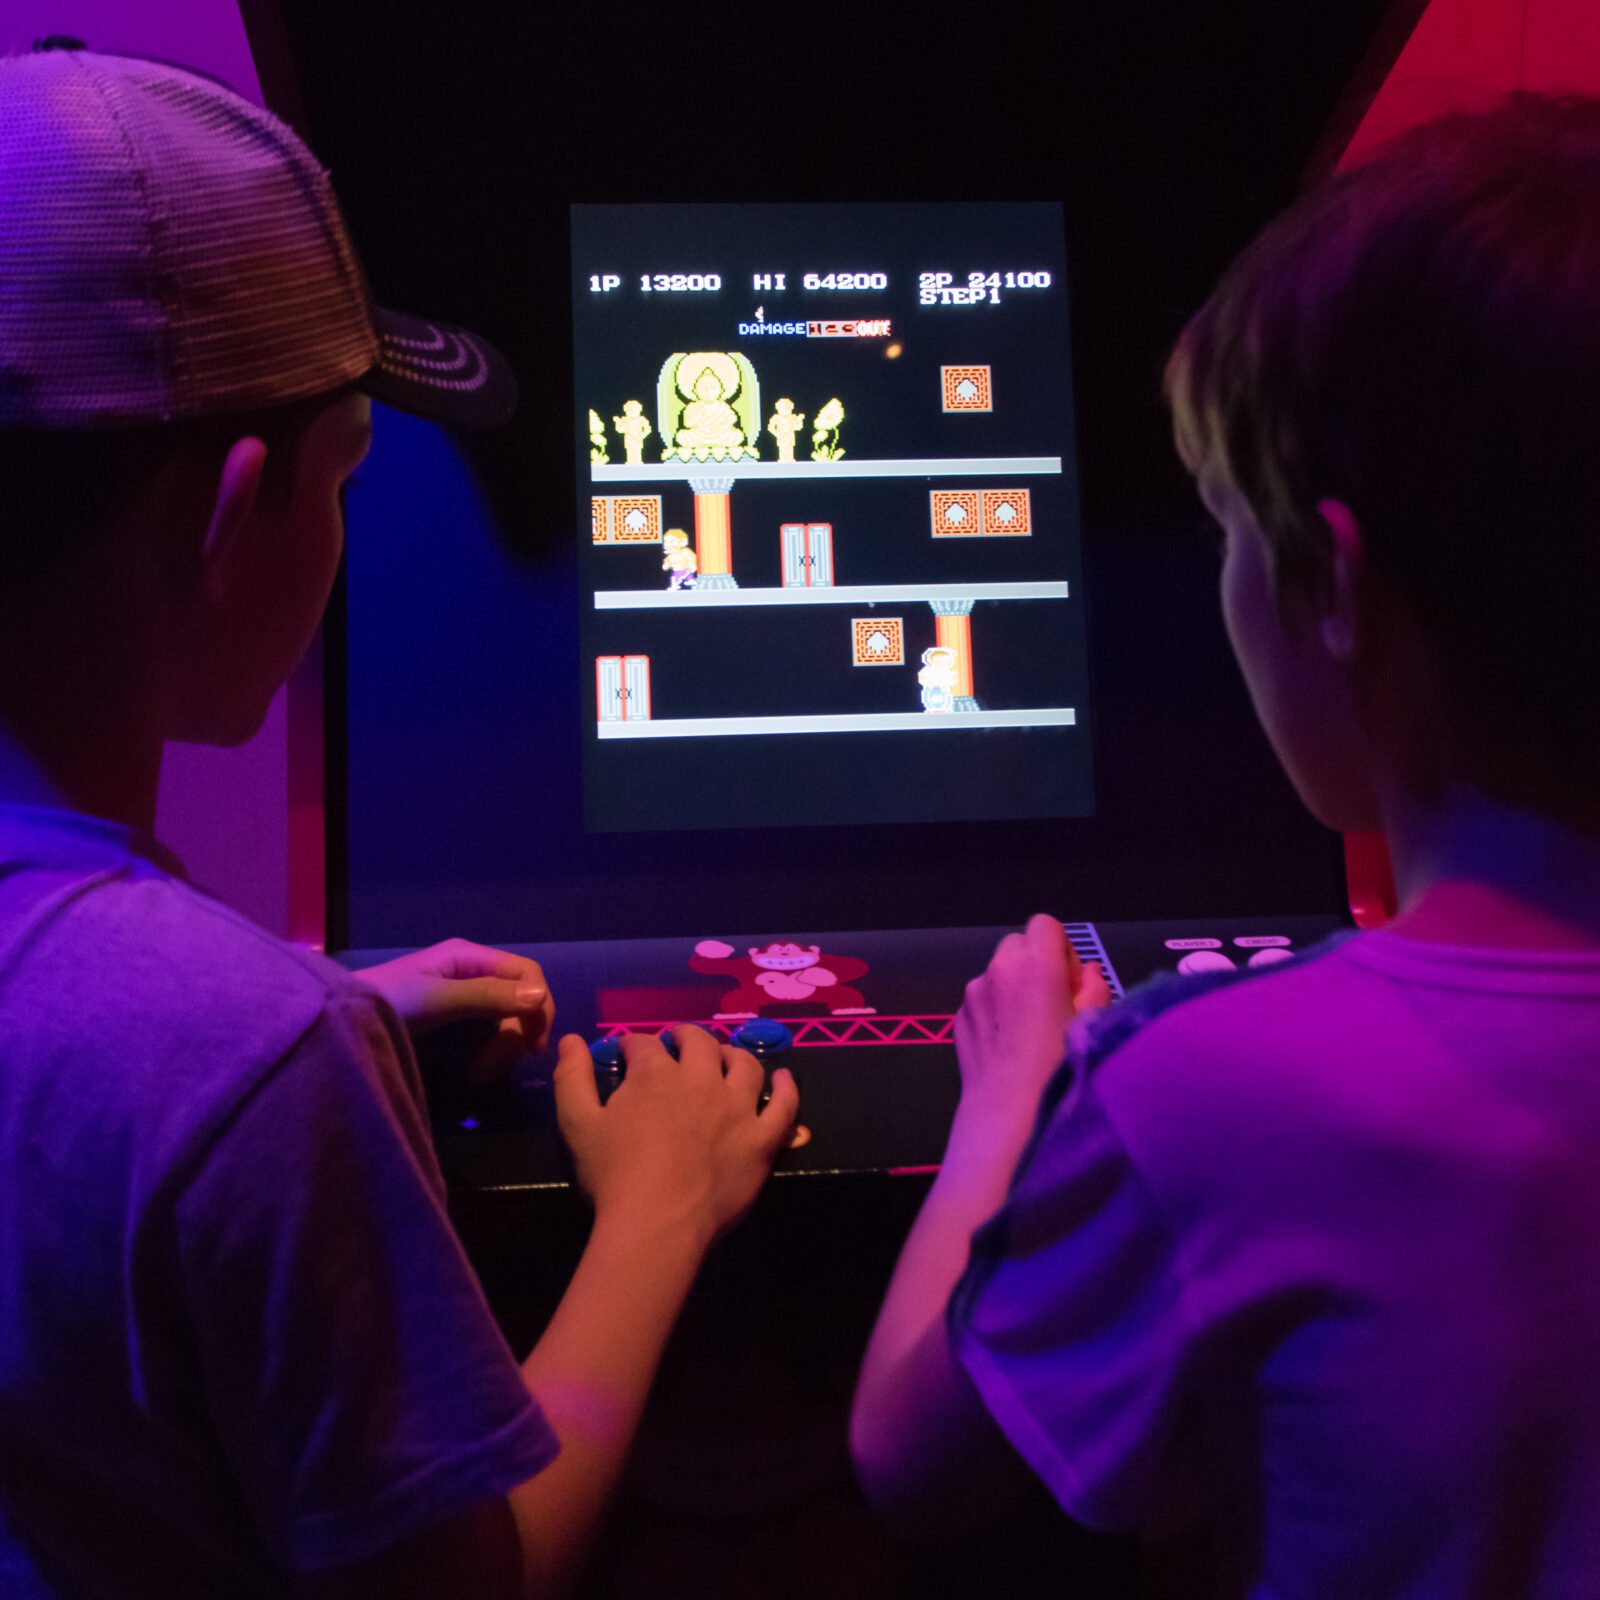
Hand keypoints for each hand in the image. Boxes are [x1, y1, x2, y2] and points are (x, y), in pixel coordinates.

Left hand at [353, 939, 554, 1064]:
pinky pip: (488, 1039)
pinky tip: (473, 1073)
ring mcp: (464, 1002)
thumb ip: (486, 995)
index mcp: (469, 957)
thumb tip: (540, 996)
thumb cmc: (383, 1005)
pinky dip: (487, 1058)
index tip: (535, 1045)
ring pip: (507, 1024)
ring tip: (478, 1075)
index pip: (527, 973)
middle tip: (492, 1068)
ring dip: (501, 1051)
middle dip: (514, 1035)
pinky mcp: (455, 1027)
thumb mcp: (434, 999)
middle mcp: (472, 974)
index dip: (539, 1005)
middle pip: (521, 1001)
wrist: (336, 1029)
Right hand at [552, 1026, 799, 1246]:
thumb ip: (571, 1077)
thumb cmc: (612, 1176)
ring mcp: (737, 1107)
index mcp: (655, 1074)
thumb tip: (570, 1039)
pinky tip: (785, 1079)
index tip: (628, 1053)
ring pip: (744, 1065)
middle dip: (683, 1036)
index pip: (643, 1043)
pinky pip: (784, 1106)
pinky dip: (787, 1088)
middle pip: (698, 1042)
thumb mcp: (577, 1124)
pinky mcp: (762, 1138)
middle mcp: (701, 1079)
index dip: (633, 1045)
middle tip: (676, 1043)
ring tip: (723, 1056)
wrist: (656, 1225)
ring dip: (731, 1053)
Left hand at [953, 915, 1109, 1121]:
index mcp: (1036, 963)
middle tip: (1051, 1002)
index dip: (1061, 949)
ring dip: (1013, 987)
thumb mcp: (1093, 1025)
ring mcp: (973, 992)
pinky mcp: (958, 1016)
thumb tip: (1086, 972)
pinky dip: (995, 1010)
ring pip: (997, 972)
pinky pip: (981, 1000)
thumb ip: (1094, 988)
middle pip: (1018, 944)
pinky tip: (1008, 1046)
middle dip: (1036, 963)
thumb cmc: (1060, 1068)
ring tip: (1029, 1030)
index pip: (1046, 924)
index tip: (1069, 983)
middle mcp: (999, 968)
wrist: (1009, 1111)